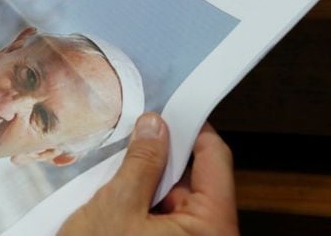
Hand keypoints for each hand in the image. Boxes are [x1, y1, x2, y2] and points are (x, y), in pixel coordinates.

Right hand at [59, 113, 237, 235]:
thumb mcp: (117, 205)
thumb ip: (141, 161)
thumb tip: (155, 126)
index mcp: (213, 228)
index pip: (214, 157)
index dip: (192, 127)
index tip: (171, 106)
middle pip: (196, 178)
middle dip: (161, 157)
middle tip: (131, 138)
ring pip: (177, 198)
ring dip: (147, 182)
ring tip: (117, 177)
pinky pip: (164, 217)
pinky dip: (142, 203)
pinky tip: (116, 199)